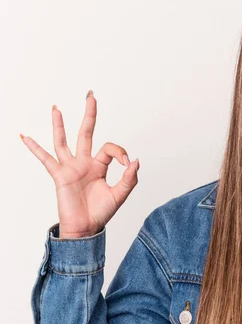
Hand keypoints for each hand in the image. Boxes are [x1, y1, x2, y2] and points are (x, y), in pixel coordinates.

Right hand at [20, 90, 139, 237]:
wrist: (86, 228)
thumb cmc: (101, 213)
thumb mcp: (121, 194)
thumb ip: (129, 178)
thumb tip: (136, 160)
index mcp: (100, 166)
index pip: (110, 148)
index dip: (120, 152)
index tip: (127, 163)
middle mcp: (84, 163)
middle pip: (86, 133)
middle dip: (89, 114)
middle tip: (91, 95)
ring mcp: (70, 168)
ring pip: (64, 141)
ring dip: (60, 124)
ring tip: (56, 108)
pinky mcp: (59, 176)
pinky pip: (45, 159)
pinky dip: (34, 148)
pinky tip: (24, 136)